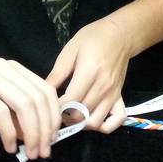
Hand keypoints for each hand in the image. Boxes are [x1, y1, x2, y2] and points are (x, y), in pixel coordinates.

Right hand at [0, 57, 60, 158]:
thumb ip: (18, 119)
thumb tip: (41, 137)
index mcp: (14, 69)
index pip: (46, 91)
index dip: (54, 116)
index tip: (53, 140)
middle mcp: (4, 68)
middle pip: (38, 99)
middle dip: (45, 129)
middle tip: (43, 152)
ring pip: (23, 105)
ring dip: (31, 133)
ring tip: (31, 152)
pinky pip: (0, 113)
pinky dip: (9, 133)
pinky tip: (9, 147)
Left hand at [46, 18, 130, 133]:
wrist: (120, 35)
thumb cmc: (93, 38)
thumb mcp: (70, 50)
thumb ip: (57, 73)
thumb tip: (42, 91)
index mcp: (89, 72)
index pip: (69, 101)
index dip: (55, 107)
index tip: (47, 104)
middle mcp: (103, 87)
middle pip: (80, 115)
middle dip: (64, 117)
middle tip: (55, 110)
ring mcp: (113, 94)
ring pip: (95, 122)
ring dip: (80, 124)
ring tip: (71, 114)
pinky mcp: (120, 97)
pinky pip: (117, 120)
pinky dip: (104, 126)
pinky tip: (92, 119)